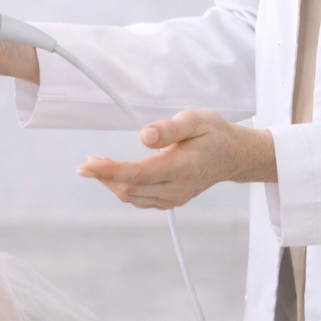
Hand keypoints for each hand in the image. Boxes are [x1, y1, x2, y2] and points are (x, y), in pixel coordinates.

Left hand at [76, 109, 275, 209]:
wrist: (235, 156)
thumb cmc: (215, 134)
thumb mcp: (195, 120)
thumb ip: (169, 128)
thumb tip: (144, 136)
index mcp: (182, 167)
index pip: (138, 174)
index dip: (108, 171)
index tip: (86, 165)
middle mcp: (177, 188)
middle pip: (130, 189)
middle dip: (104, 175)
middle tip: (88, 159)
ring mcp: (174, 197)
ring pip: (133, 197)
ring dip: (112, 182)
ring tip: (98, 163)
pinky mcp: (171, 200)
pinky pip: (141, 200)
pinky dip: (124, 187)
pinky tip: (115, 173)